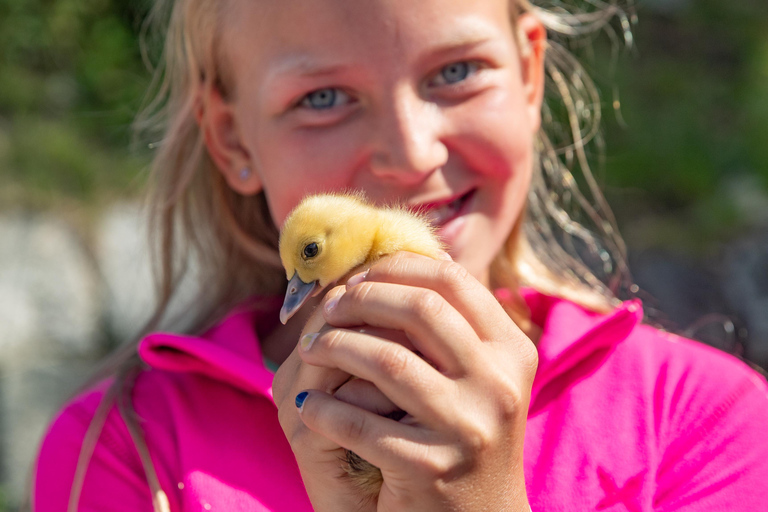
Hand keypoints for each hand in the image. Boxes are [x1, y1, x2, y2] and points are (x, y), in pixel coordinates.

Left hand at [279, 252, 537, 510]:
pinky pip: (357, 422)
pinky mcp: (431, 468)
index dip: (395, 268)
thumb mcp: (474, 377)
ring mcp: (469, 427)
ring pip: (387, 360)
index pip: (451, 280)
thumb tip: (385, 267)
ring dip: (334, 347)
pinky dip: (322, 407)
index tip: (356, 277)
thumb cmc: (464, 436)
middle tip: (328, 309)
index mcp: (511, 351)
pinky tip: (309, 404)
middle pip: (420, 308)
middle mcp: (499, 384)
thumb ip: (446, 327)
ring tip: (310, 351)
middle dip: (361, 300)